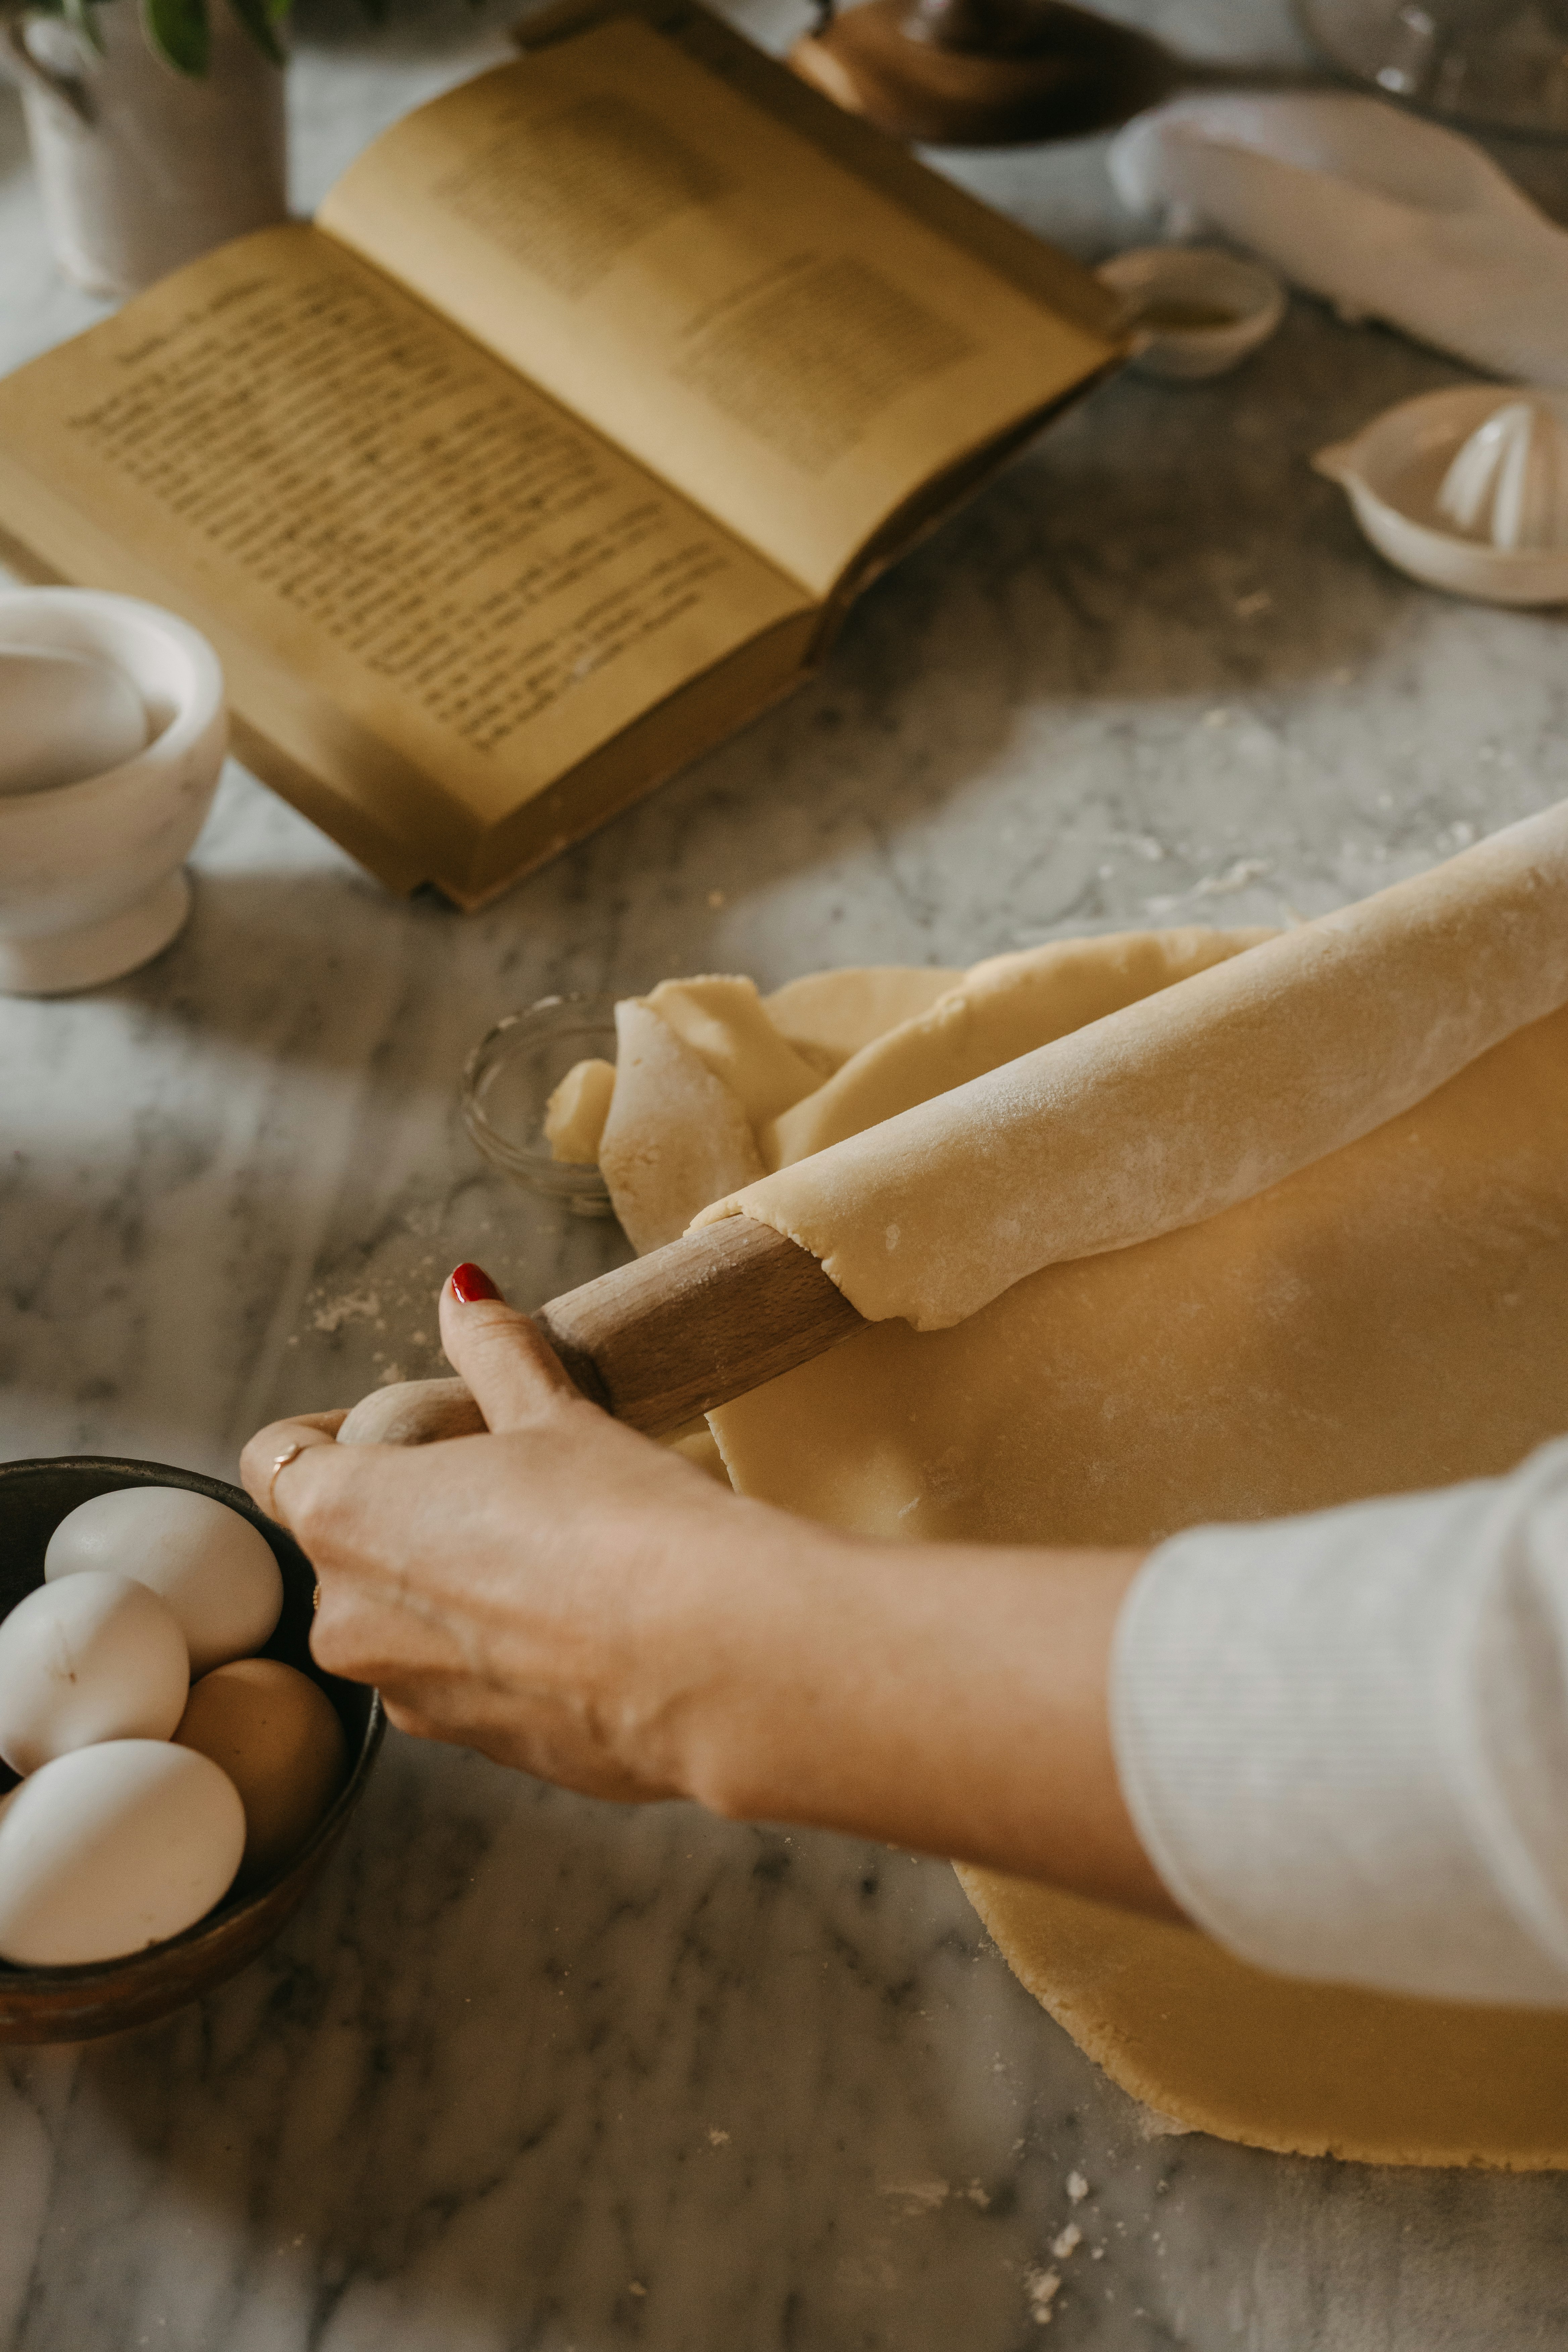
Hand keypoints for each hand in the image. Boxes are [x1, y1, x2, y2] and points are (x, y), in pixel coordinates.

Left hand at [241, 1268, 822, 1803]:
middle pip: (342, 1546)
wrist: (715, 1662)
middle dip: (404, 1514)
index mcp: (346, 1517)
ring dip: (450, 1586)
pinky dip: (500, 1650)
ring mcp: (408, 1696)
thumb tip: (463, 1292)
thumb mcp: (556, 1414)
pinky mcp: (475, 1747)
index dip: (327, 1432)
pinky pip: (462, 1682)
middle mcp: (350, 1619)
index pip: (274, 1459)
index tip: (398, 1426)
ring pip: (401, 1621)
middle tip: (498, 1485)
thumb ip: (494, 1351)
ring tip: (551, 1555)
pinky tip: (582, 1623)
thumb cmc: (623, 1525)